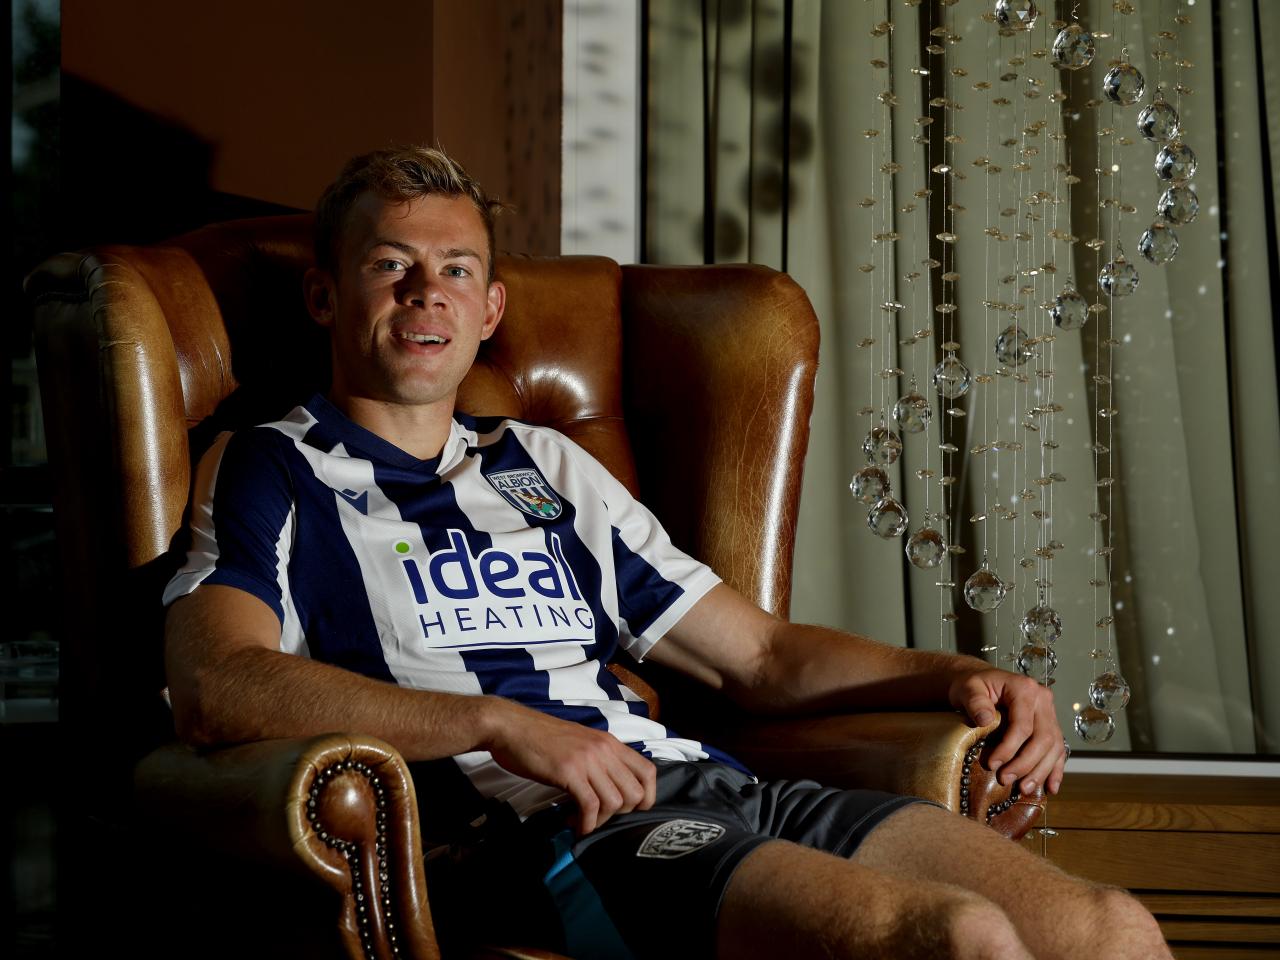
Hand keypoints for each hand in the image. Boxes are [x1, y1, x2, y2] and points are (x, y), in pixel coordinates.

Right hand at [482, 698, 656, 834]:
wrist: (510, 727)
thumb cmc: (540, 738)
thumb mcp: (580, 743)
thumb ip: (599, 761)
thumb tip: (609, 789)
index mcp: (609, 742)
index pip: (648, 772)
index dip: (645, 797)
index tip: (625, 810)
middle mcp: (604, 749)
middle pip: (635, 793)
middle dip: (620, 814)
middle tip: (598, 816)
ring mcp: (588, 760)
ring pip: (615, 802)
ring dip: (599, 821)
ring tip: (581, 820)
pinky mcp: (569, 772)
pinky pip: (590, 806)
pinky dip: (585, 823)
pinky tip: (574, 824)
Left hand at [948, 669, 1066, 795]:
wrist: (981, 683)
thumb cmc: (973, 686)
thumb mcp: (968, 688)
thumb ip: (975, 702)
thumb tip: (985, 720)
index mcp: (1025, 688)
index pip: (1023, 725)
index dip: (1009, 748)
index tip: (993, 764)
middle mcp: (1043, 700)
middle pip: (1043, 738)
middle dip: (1025, 764)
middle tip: (1005, 779)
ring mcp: (1050, 713)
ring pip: (1054, 747)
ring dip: (1040, 771)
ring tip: (1024, 789)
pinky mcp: (1051, 725)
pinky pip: (1059, 749)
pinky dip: (1055, 769)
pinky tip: (1050, 787)